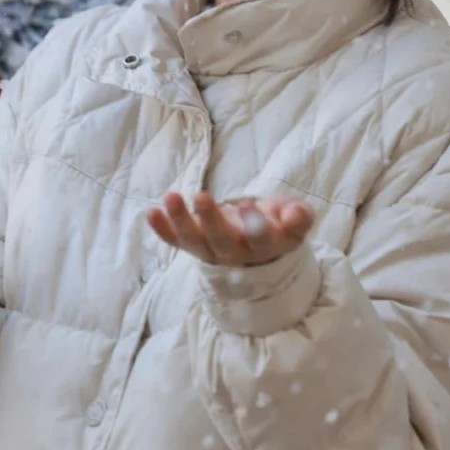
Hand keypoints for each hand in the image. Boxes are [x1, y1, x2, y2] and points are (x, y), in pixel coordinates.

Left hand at [147, 190, 314, 266]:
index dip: (256, 226)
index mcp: (265, 246)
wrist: (257, 244)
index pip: (261, 240)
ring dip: (180, 220)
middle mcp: (235, 253)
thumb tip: (295, 215)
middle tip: (201, 196)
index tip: (250, 207)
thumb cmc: (277, 224)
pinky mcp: (191, 245)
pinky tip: (151, 212)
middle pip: (221, 241)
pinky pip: (175, 241)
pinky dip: (162, 229)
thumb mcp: (295, 218)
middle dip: (210, 220)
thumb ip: (298, 217)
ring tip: (171, 197)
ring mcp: (210, 251)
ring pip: (194, 241)